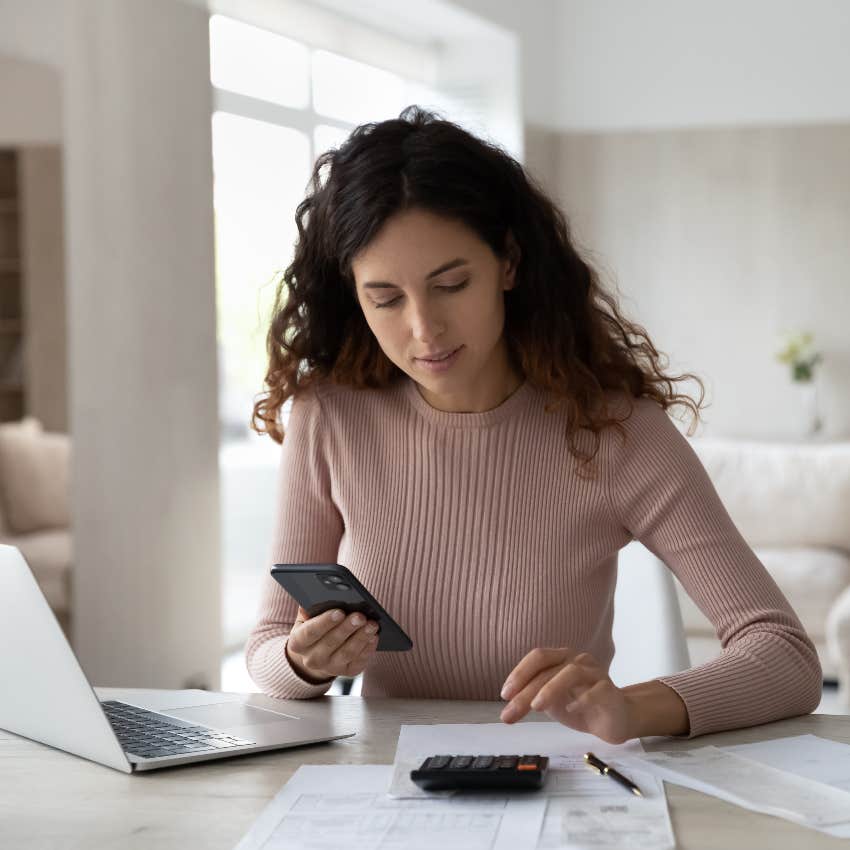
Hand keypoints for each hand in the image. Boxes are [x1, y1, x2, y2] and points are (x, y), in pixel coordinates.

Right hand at [285, 606, 379, 683]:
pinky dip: (368, 648)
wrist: (316, 654)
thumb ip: (311, 607)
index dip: (325, 622)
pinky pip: (359, 661)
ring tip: (372, 624)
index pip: (310, 632)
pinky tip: (374, 636)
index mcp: (298, 643)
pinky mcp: (347, 672)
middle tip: (360, 615)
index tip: (339, 612)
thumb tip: (319, 594)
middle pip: (331, 642)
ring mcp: (329, 668)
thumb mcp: (306, 617)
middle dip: (347, 627)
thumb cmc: (313, 627)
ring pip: (347, 653)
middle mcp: (311, 659)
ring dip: (361, 637)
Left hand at [499, 647, 635, 743]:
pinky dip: (582, 699)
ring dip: (551, 689)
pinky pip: (597, 690)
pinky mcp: (611, 691)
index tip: (505, 694)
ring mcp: (596, 673)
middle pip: (549, 669)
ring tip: (536, 707)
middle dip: (526, 691)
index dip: (519, 673)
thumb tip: (507, 708)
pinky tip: (570, 710)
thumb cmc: (580, 706)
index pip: (538, 657)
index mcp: (562, 658)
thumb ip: (533, 697)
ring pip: (571, 672)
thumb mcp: (551, 701)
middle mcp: (578, 660)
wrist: (617, 719)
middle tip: (510, 713)